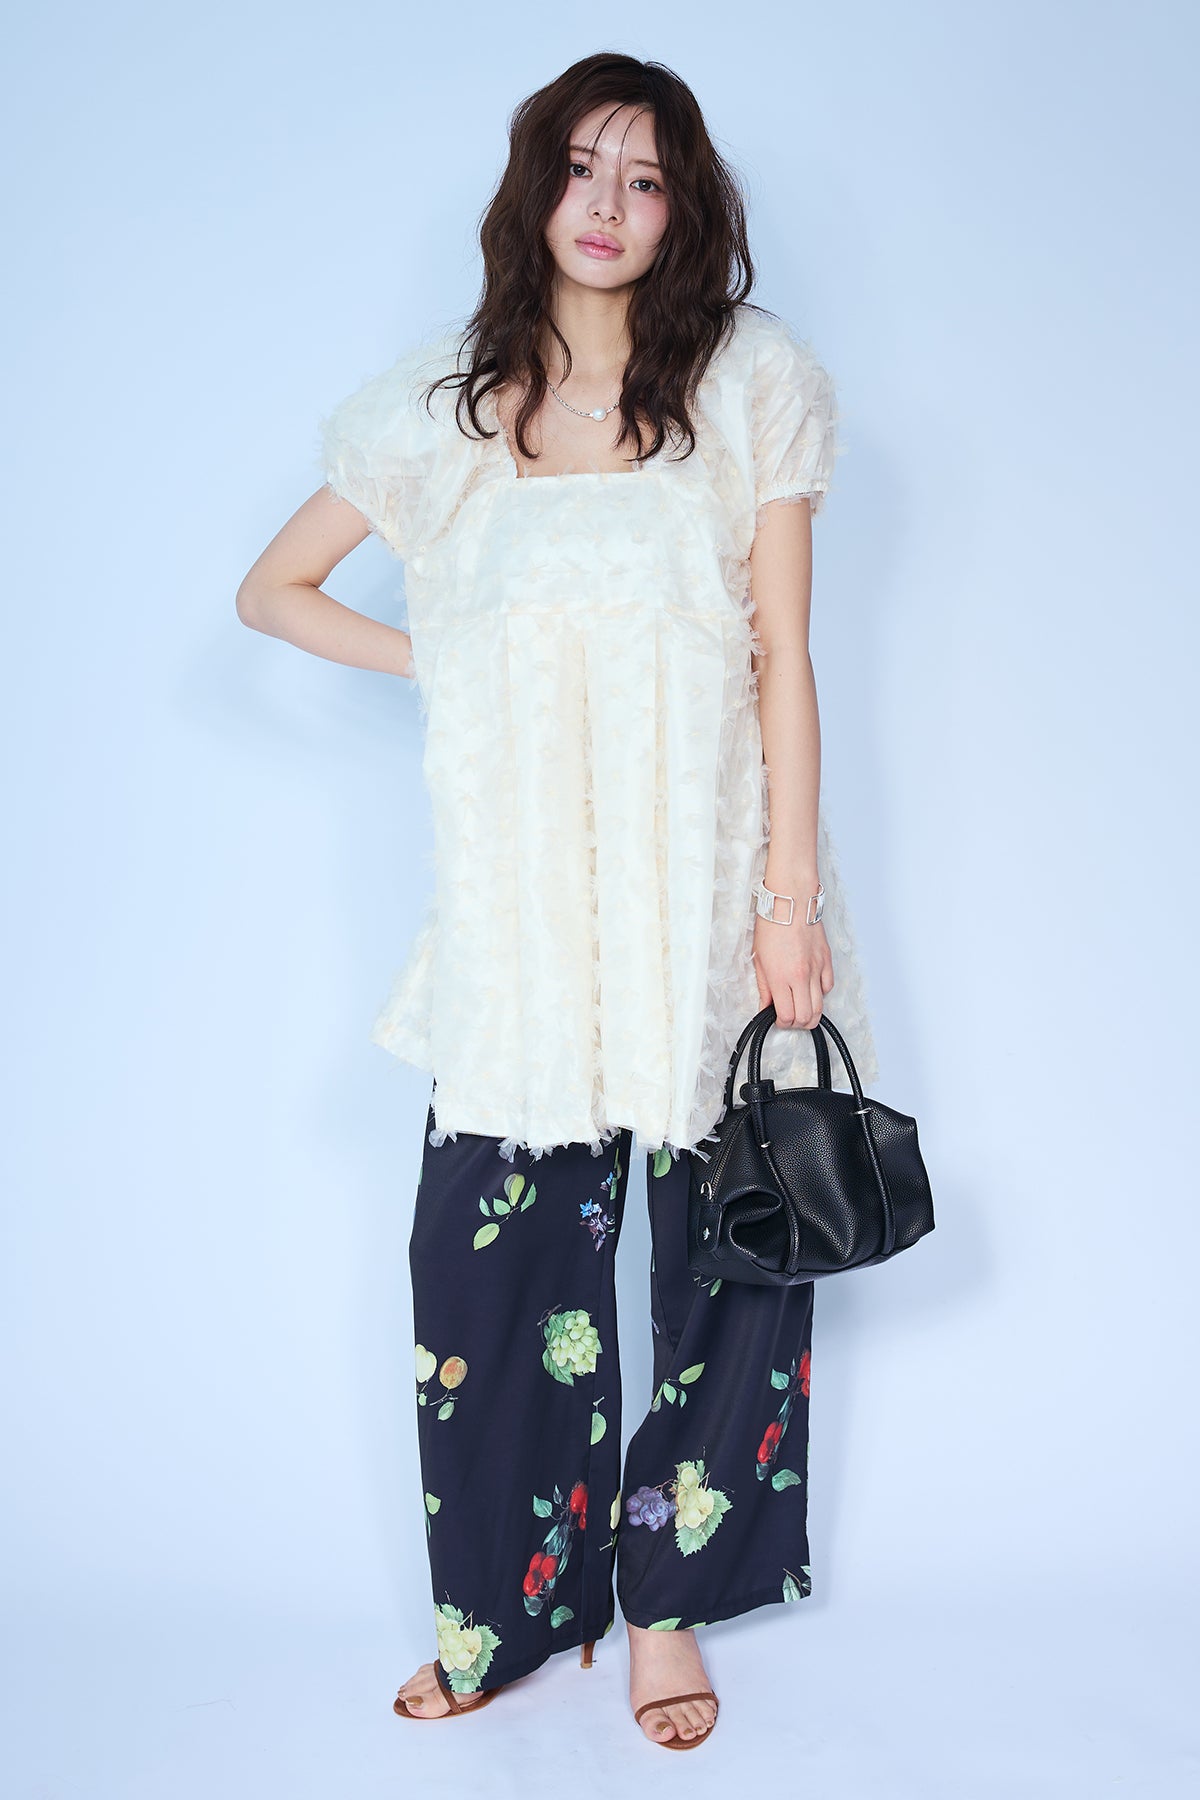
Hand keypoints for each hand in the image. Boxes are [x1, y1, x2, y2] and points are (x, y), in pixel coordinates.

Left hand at [751, 913, 833, 1028]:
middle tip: (789, 1018)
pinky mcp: (826, 961)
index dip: (781, 1023)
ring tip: (800, 1009)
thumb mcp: (759, 958)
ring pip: (820, 1007)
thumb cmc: (772, 925)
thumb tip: (765, 1006)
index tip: (777, 1019)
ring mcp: (816, 969)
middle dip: (797, 1024)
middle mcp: (801, 976)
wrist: (791, 902)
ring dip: (810, 1014)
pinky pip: (828, 987)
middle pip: (806, 1017)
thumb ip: (764, 987)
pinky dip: (820, 994)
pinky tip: (810, 989)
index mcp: (781, 977)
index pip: (787, 1015)